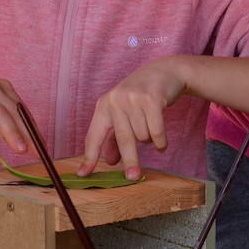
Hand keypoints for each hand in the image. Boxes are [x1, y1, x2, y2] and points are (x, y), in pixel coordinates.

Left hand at [79, 56, 188, 179]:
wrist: (164, 72)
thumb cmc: (141, 95)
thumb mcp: (123, 112)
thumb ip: (115, 136)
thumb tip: (110, 161)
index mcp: (103, 106)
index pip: (94, 136)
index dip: (89, 156)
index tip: (83, 174)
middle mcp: (116, 101)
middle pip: (123, 139)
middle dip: (130, 160)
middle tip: (133, 177)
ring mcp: (133, 98)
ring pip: (142, 136)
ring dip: (149, 140)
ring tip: (151, 127)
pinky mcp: (152, 99)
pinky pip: (156, 131)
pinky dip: (160, 141)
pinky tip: (162, 143)